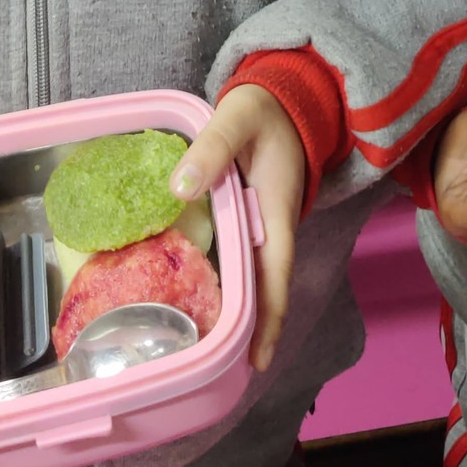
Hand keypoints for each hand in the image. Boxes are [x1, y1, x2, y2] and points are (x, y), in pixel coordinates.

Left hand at [171, 88, 304, 372]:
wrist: (287, 92)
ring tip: (217, 349)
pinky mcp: (254, 216)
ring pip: (258, 276)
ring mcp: (266, 223)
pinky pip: (248, 258)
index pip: (276, 275)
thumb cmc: (264, 106)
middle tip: (227, 374)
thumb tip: (179, 188)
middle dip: (254, 332)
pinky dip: (235, 284)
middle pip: (268, 288)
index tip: (259, 362)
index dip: (269, 320)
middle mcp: (275, 224)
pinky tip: (211, 297)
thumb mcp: (238, 116)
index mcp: (275, 208)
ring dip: (245, 312)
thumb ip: (211, 147)